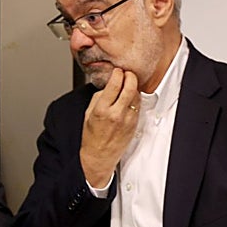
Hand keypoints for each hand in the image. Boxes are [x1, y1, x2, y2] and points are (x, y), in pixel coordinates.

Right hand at [79, 67, 139, 186]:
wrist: (99, 155)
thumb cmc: (92, 136)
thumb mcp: (88, 114)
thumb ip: (99, 98)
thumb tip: (109, 86)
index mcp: (102, 110)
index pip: (114, 85)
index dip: (117, 74)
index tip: (117, 71)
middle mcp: (116, 114)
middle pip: (130, 87)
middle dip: (130, 76)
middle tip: (127, 73)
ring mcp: (127, 119)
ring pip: (136, 95)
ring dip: (133, 87)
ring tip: (128, 84)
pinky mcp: (134, 124)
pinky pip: (138, 106)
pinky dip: (135, 98)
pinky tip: (129, 98)